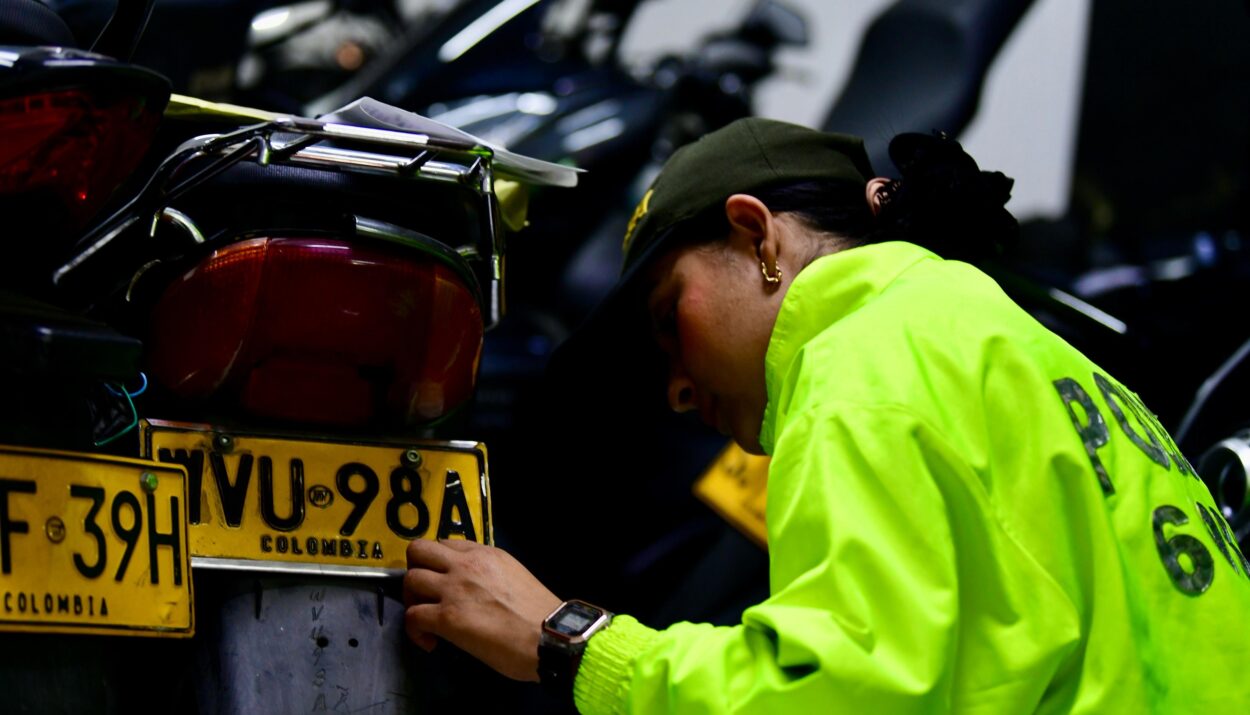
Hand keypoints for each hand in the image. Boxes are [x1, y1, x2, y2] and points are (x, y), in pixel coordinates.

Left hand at [403, 539, 561, 681]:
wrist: (549, 637)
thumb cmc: (540, 614)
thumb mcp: (514, 576)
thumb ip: (490, 573)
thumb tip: (475, 588)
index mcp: (486, 554)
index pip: (446, 544)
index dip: (438, 563)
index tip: (444, 582)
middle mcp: (466, 565)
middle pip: (418, 550)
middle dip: (415, 570)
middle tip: (424, 594)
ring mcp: (454, 589)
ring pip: (410, 580)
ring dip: (412, 600)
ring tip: (426, 619)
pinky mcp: (447, 617)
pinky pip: (412, 616)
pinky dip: (415, 631)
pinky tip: (430, 643)